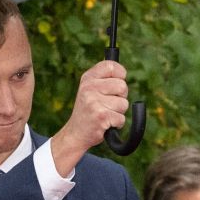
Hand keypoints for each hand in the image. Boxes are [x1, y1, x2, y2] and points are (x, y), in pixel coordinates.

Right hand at [50, 60, 129, 175]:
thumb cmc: (88, 112)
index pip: (110, 66)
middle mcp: (89, 87)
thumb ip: (103, 80)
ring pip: (124, 104)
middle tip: (111, 104)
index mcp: (88, 78)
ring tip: (106, 114)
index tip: (121, 79)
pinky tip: (106, 124)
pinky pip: (121, 118)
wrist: (76, 133)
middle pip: (122, 86)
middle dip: (122, 97)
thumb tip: (123, 72)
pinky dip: (117, 124)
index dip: (121, 73)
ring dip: (119, 112)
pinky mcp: (101, 116)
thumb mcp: (90, 90)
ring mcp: (94, 101)